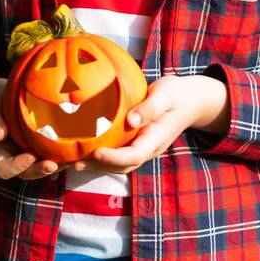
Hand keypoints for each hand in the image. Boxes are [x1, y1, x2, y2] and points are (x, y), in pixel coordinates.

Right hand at [0, 78, 70, 180]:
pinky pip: (58, 158)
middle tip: (52, 165)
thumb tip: (0, 135)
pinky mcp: (48, 150)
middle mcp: (18, 159)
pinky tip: (77, 150)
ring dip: (58, 167)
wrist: (13, 97)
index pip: (5, 170)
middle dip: (40, 171)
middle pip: (28, 174)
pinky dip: (67, 157)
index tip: (29, 156)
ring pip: (46, 169)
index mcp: (1, 154)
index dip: (16, 167)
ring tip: (70, 160)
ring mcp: (34, 156)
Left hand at [75, 74, 227, 174]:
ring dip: (95, 165)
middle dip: (98, 166)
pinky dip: (98, 156)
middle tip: (74, 162)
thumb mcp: (166, 94)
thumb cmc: (177, 94)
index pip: (134, 155)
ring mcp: (141, 148)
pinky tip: (80, 150)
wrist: (188, 102)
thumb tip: (130, 120)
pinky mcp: (134, 143)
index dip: (114, 157)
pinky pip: (116, 154)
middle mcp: (147, 149)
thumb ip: (150, 108)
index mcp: (156, 139)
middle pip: (122, 165)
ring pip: (117, 164)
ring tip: (71, 162)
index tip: (95, 152)